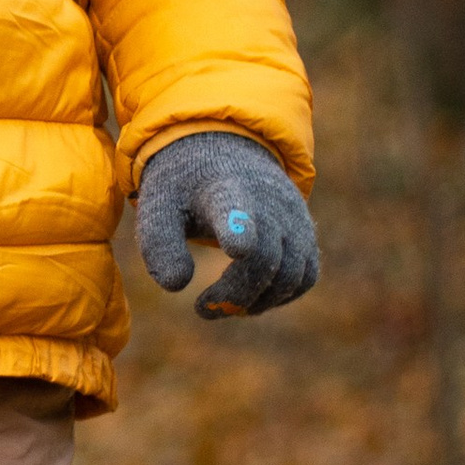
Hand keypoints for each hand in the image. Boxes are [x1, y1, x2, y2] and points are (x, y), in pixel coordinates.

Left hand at [135, 133, 318, 318]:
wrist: (224, 155)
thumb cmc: (186, 190)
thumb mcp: (159, 207)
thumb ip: (159, 245)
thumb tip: (178, 285)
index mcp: (223, 189)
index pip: (234, 208)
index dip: (239, 229)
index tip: (237, 250)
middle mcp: (268, 202)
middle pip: (265, 258)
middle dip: (235, 294)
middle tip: (202, 308)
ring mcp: (293, 218)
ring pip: (291, 275)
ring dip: (257, 301)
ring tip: (221, 306)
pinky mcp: (306, 234)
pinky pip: (305, 277)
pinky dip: (279, 296)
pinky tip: (248, 299)